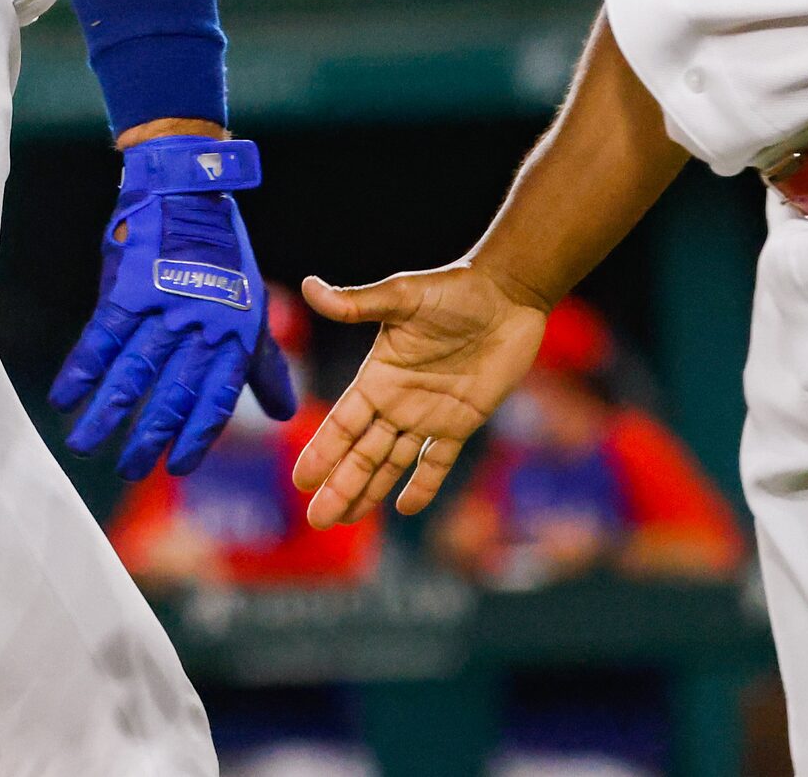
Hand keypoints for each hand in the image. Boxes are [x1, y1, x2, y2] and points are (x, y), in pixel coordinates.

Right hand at [49, 136, 295, 478]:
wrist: (188, 192)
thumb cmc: (222, 256)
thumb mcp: (252, 307)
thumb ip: (263, 364)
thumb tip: (284, 413)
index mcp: (234, 334)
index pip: (215, 399)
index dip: (195, 436)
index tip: (175, 467)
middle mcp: (200, 325)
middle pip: (170, 393)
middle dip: (147, 436)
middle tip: (127, 470)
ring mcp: (163, 306)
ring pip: (131, 372)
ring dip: (106, 412)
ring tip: (84, 444)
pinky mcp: (128, 287)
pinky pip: (101, 337)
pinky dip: (81, 369)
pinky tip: (65, 397)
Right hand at [292, 261, 545, 525]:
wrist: (506, 294)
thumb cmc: (453, 289)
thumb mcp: (402, 296)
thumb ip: (357, 304)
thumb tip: (308, 286)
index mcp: (377, 376)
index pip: (342, 422)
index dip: (323, 452)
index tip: (301, 482)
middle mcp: (397, 400)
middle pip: (362, 452)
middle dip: (339, 485)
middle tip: (317, 521)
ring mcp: (428, 414)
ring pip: (392, 462)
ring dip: (370, 490)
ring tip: (345, 519)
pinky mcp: (462, 420)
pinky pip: (437, 459)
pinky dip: (424, 483)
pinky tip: (407, 508)